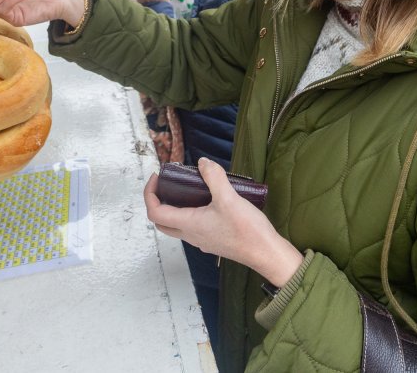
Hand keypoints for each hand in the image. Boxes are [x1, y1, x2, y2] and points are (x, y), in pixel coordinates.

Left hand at [144, 158, 303, 286]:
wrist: (266, 254)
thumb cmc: (246, 229)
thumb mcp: (229, 197)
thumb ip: (213, 177)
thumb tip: (203, 162)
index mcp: (189, 224)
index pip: (155, 212)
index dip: (150, 193)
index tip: (157, 177)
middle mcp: (191, 235)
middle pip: (162, 222)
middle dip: (158, 202)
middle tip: (166, 184)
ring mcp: (202, 241)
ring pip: (178, 225)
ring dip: (175, 208)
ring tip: (187, 188)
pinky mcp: (214, 242)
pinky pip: (193, 228)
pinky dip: (190, 213)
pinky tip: (207, 201)